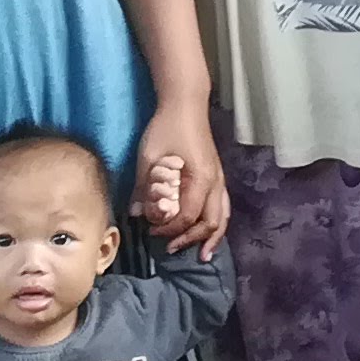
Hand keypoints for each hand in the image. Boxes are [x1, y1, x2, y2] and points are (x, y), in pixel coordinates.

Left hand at [135, 105, 228, 251]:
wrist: (185, 105)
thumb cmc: (166, 128)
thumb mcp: (149, 157)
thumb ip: (144, 188)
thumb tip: (137, 214)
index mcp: (200, 179)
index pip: (187, 216)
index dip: (169, 228)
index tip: (149, 229)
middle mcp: (215, 183)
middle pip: (212, 223)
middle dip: (192, 239)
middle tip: (170, 249)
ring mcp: (219, 180)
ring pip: (222, 217)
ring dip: (212, 237)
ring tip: (202, 254)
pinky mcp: (216, 177)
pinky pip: (222, 207)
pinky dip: (217, 223)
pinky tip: (209, 233)